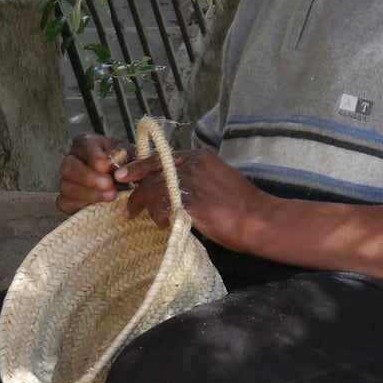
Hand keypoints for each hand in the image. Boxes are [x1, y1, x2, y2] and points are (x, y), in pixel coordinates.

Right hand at [56, 133, 127, 214]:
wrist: (123, 181)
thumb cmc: (124, 163)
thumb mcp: (128, 153)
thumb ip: (124, 154)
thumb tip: (116, 159)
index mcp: (85, 143)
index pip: (84, 145)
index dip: (95, 157)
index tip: (107, 167)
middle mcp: (71, 159)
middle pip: (69, 166)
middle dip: (89, 177)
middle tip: (109, 185)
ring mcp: (66, 180)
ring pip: (66, 187)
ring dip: (89, 194)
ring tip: (110, 197)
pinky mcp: (65, 199)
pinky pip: (65, 203)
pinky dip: (81, 206)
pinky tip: (100, 206)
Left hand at [118, 148, 272, 251]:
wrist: (259, 219)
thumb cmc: (241, 205)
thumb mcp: (217, 179)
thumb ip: (194, 177)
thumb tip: (169, 187)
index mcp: (200, 157)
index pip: (160, 157)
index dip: (138, 167)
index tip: (123, 176)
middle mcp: (193, 166)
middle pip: (152, 175)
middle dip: (136, 193)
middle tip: (127, 210)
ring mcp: (192, 184)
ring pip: (154, 191)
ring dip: (146, 208)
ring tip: (148, 220)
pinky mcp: (191, 203)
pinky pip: (162, 208)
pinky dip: (158, 217)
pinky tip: (164, 225)